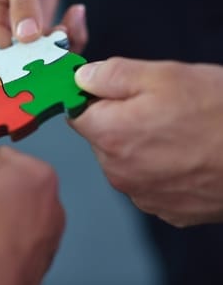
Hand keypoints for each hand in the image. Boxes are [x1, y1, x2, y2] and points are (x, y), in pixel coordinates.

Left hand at [70, 57, 222, 226]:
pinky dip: (159, 170)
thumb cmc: (219, 112)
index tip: (111, 92)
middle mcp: (117, 171)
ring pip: (124, 162)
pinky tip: (186, 157)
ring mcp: (141, 195)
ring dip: (140, 147)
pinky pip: (148, 183)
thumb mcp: (162, 75)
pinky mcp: (165, 210)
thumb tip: (80, 78)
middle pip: (100, 139)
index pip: (77, 114)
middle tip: (158, 109)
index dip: (92, 99)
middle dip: (119, 122)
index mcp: (108, 135)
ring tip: (178, 133)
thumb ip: (110, 75)